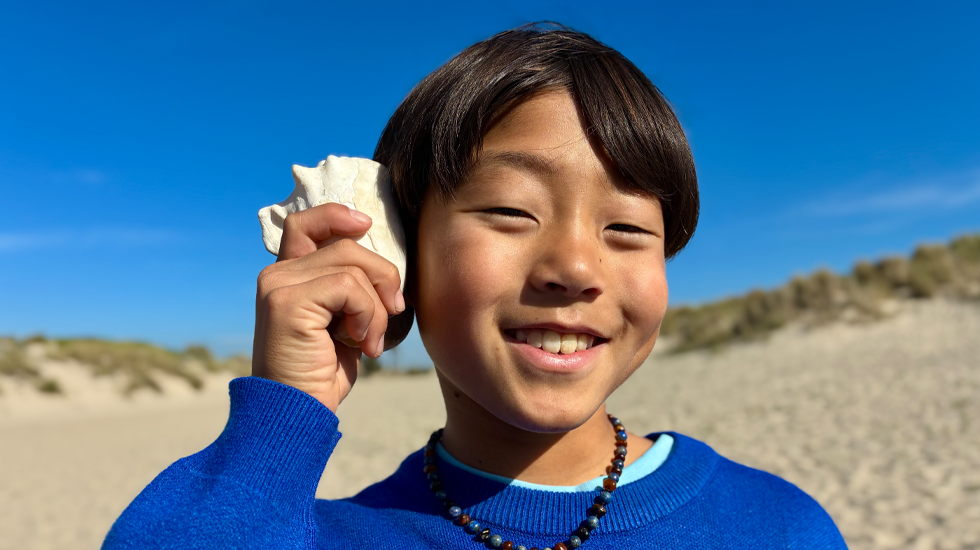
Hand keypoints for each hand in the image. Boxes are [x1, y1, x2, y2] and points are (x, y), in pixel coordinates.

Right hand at [251, 203, 404, 410]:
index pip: (305, 223)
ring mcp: (278, 286)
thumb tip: (385, 264)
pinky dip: (369, 316)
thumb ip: (349, 289)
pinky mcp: (287, 302)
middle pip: (346, 246)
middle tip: (393, 314)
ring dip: (378, 307)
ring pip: (353, 266)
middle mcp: (276, 276)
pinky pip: (350, 287)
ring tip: (370, 342)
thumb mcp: (343, 322)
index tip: (366, 224)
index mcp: (287, 277)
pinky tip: (363, 346)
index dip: (337, 215)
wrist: (297, 414)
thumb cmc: (322, 374)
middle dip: (382, 277)